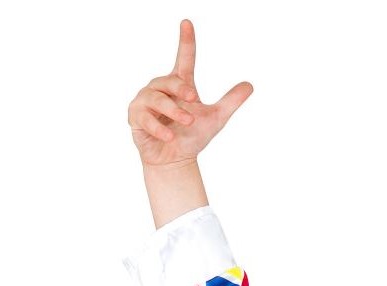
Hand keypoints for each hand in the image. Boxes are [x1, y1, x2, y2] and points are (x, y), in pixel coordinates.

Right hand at [127, 18, 252, 167]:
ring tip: (187, 121)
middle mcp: (160, 88)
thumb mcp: (216, 118)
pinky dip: (158, 128)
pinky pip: (144, 117)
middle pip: (168, 80)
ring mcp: (145, 101)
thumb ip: (230, 101)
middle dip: (180, 88)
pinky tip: (169, 136)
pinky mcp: (136, 117)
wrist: (175, 161)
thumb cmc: (192, 136)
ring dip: (173, 110)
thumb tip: (250, 85)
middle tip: (194, 98)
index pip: (184, 59)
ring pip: (156, 98)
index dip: (186, 42)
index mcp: (179, 84)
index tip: (187, 23)